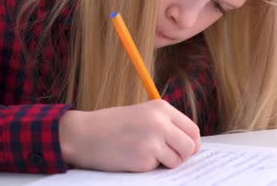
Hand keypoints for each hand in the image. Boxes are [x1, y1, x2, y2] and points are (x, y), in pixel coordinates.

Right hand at [59, 99, 200, 171]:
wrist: (84, 134)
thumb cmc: (112, 125)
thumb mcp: (143, 114)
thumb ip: (165, 124)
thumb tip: (190, 144)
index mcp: (161, 108)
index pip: (192, 129)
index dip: (192, 143)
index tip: (187, 150)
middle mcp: (160, 122)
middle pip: (190, 146)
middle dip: (183, 156)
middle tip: (169, 158)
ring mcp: (153, 141)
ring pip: (177, 160)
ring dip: (165, 163)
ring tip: (146, 154)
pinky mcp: (143, 158)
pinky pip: (157, 168)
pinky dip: (148, 167)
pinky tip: (133, 158)